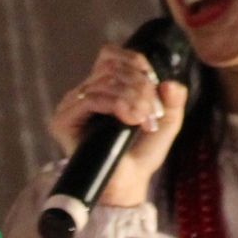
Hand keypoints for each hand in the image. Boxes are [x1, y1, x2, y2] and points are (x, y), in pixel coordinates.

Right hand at [46, 44, 188, 208]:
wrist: (128, 183)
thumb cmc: (142, 153)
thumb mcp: (167, 122)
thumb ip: (174, 99)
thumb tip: (170, 84)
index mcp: (103, 85)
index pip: (113, 55)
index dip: (137, 65)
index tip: (155, 90)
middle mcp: (84, 92)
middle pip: (111, 67)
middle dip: (140, 86)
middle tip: (153, 113)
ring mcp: (72, 105)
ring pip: (104, 81)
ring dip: (132, 98)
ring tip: (144, 120)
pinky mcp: (63, 121)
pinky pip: (90, 99)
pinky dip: (116, 104)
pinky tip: (130, 119)